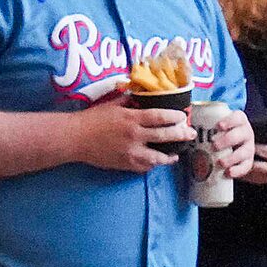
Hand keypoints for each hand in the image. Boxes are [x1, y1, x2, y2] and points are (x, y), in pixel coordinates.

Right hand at [71, 97, 193, 173]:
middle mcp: (134, 136)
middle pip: (165, 136)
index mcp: (131, 118)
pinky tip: (156, 161)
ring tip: (176, 155)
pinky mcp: (125, 164)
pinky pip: (144, 167)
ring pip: (158, 158)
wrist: (75, 138)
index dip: (175, 117)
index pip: (160, 117)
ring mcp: (131, 152)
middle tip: (191, 134)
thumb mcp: (112, 105)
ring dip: (169, 156)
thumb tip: (141, 98)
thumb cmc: (92, 119)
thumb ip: (129, 102)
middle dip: (181, 135)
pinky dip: (152, 164)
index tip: (183, 116)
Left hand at [207, 104, 255, 179]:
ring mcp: (248, 148)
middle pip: (240, 135)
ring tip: (220, 163)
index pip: (238, 118)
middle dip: (227, 140)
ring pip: (243, 152)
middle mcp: (246, 133)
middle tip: (214, 145)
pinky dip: (237, 171)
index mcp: (238, 122)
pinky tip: (228, 173)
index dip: (230, 121)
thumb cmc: (220, 134)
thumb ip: (203, 124)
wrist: (232, 146)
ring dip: (232, 158)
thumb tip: (185, 124)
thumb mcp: (215, 125)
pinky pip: (245, 167)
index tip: (219, 126)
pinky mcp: (248, 162)